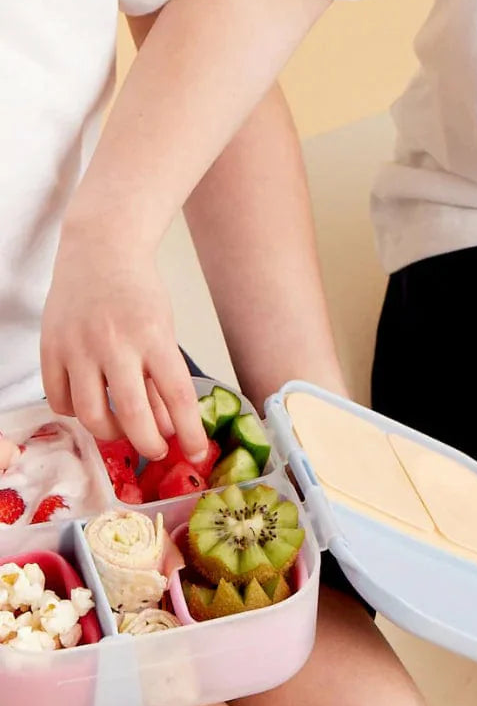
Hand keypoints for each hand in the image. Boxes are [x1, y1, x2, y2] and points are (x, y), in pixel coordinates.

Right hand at [41, 227, 207, 462]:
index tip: (197, 453)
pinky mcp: (49, 347)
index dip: (190, 432)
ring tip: (124, 428)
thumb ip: (164, 383)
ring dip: (112, 434)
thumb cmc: (139, 296)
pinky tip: (92, 405)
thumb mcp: (165, 335)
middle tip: (157, 450)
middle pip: (133, 415)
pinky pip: (60, 401)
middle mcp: (115, 343)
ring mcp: (78, 346)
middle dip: (150, 445)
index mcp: (154, 337)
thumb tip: (169, 431)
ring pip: (91, 416)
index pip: (178, 396)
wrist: (99, 252)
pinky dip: (77, 414)